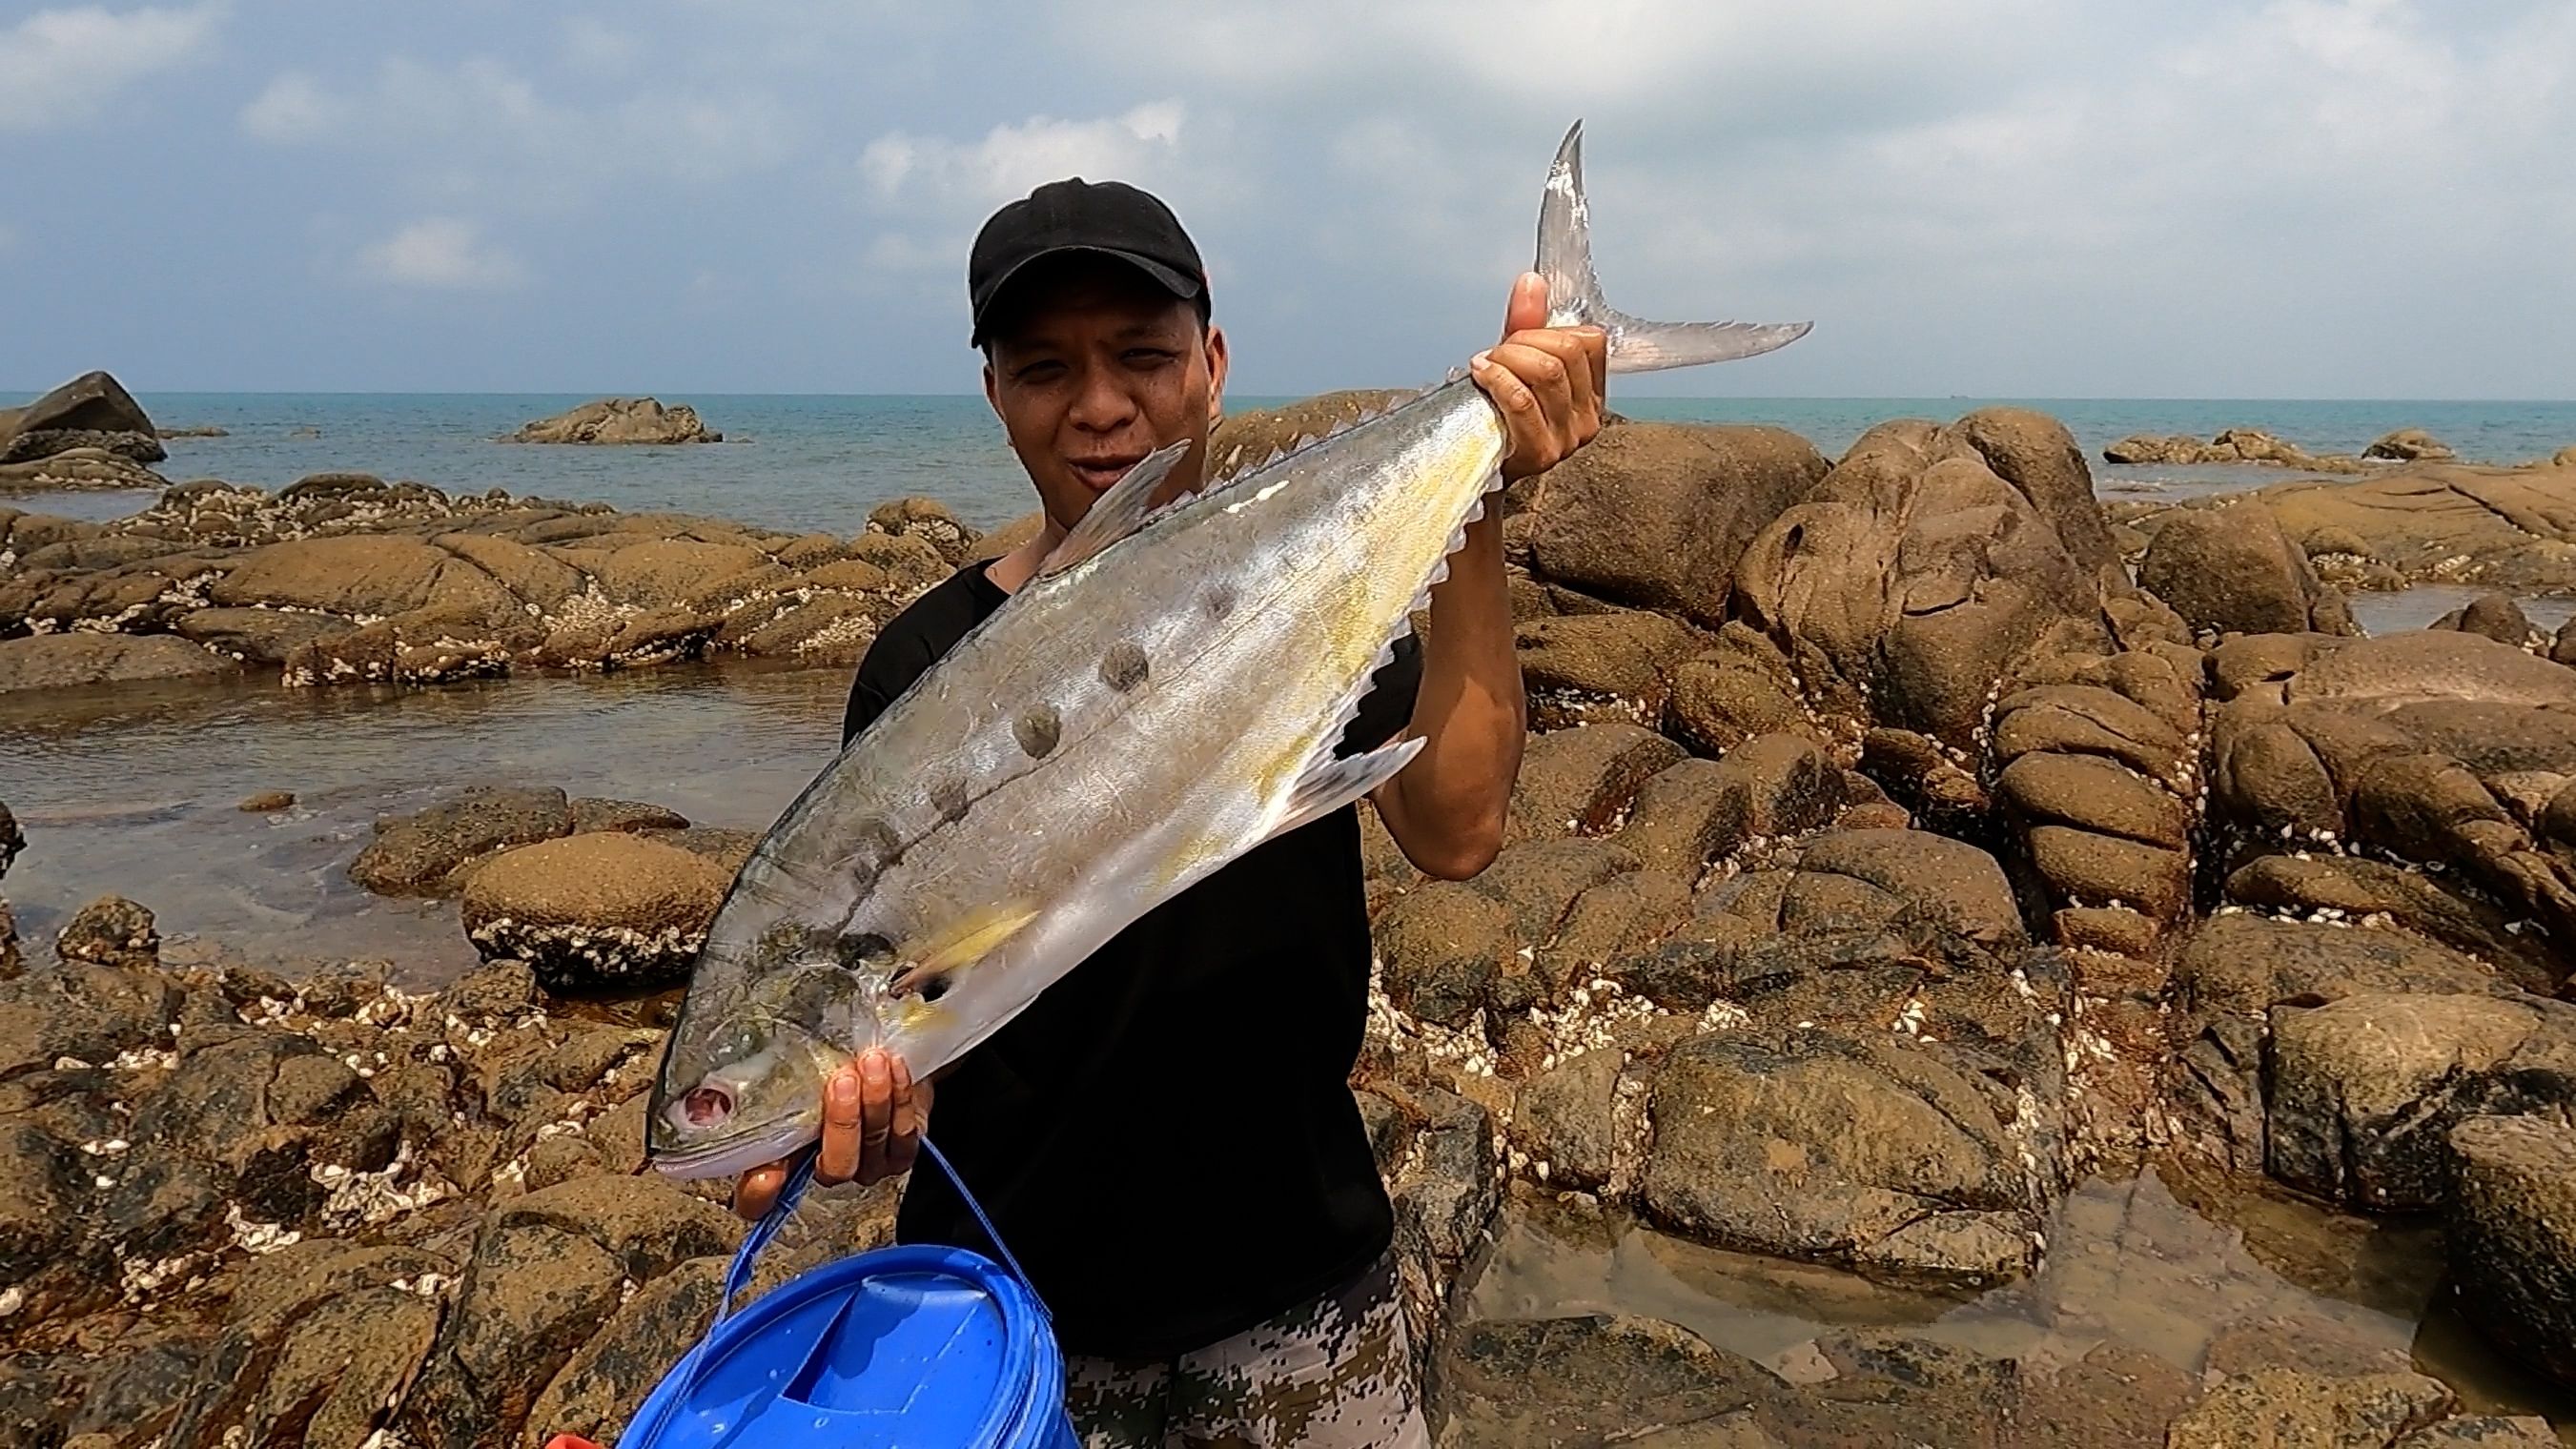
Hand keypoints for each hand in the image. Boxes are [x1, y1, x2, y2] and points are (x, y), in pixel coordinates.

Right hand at [731, 1047, 929, 1220]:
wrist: (880, 1054)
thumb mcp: (801, 1070)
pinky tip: (894, 1067)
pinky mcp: (903, 1152)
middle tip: (843, 1081)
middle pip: (835, 1168)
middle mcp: (829, 1168)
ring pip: (873, 1144)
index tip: (767, 1173)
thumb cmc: (834, 1062)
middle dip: (842, 1122)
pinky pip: (904, 1133)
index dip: (760, 1194)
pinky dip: (900, 1097)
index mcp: (787, 1156)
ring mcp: (869, 1165)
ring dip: (875, 1100)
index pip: (761, 1197)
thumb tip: (741, 1086)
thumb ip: (779, 1085)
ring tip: (873, 1061)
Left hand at [1470, 271, 1606, 481]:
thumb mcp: (1517, 365)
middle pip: (1565, 352)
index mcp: (1592, 393)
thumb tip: (1532, 281)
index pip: (1591, 342)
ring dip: (1507, 358)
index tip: (1519, 338)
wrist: (1477, 467)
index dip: (1549, 330)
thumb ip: (1527, 324)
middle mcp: (1588, 418)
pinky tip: (1481, 375)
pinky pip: (1522, 400)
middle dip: (1523, 341)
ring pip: (1545, 371)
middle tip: (1497, 352)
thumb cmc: (1500, 416)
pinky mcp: (1540, 452)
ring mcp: (1567, 438)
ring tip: (1486, 366)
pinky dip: (1498, 378)